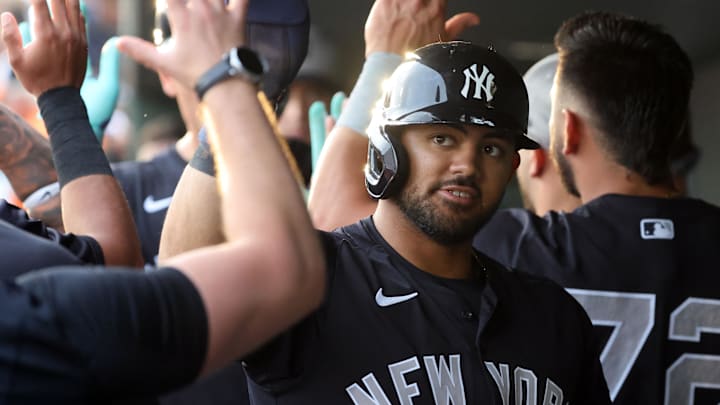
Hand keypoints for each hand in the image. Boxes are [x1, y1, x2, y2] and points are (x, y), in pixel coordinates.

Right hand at [18, 3, 120, 139]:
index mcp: (46, 34)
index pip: (39, 2)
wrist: (62, 98)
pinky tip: (69, 5)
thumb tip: (6, 15)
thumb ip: (10, 36)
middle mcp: (64, 32)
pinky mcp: (84, 43)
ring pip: (74, 6)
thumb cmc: (36, 79)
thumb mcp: (17, 61)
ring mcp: (77, 37)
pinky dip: (74, 9)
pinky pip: (81, 19)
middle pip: (58, 0)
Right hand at [116, 0, 248, 90]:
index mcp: (182, 19)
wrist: (225, 83)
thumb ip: (139, 50)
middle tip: (186, 4)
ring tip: (201, 2)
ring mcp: (221, 13)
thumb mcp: (163, 63)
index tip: (165, 2)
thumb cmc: (194, 74)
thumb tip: (117, 43)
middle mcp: (201, 11)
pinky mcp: (238, 19)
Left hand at [364, 0, 479, 56]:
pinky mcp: (383, 2)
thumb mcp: (444, 44)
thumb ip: (459, 25)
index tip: (429, 9)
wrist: (391, 71)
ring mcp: (400, 0)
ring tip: (402, 17)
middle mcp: (419, 1)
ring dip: (404, 4)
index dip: (432, 4)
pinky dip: (390, 3)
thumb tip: (473, 19)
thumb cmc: (415, 62)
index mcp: (437, 8)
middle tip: (413, 17)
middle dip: (418, 4)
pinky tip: (390, 15)